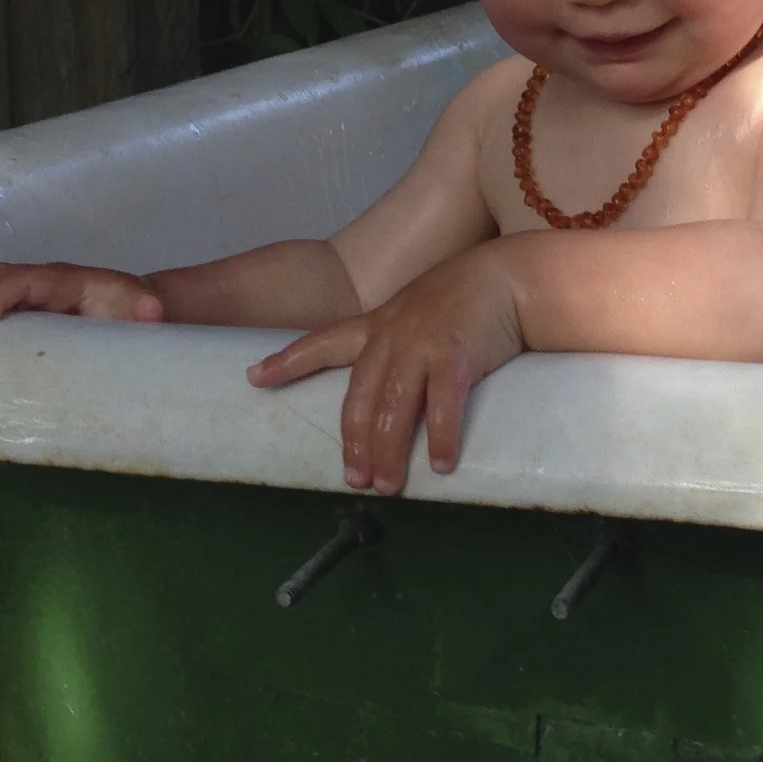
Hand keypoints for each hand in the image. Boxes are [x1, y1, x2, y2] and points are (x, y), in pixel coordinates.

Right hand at [0, 261, 165, 327]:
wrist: (137, 305)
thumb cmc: (135, 314)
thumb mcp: (144, 312)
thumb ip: (144, 311)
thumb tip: (152, 312)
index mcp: (71, 281)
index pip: (29, 282)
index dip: (3, 297)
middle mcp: (46, 276)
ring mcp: (31, 284)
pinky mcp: (21, 297)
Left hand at [245, 246, 523, 493]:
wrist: (508, 276)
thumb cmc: (467, 300)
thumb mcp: (418, 314)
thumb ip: (398, 344)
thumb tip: (389, 393)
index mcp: (378, 324)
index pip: (324, 342)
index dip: (288, 361)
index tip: (254, 377)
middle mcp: (391, 334)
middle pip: (360, 397)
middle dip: (354, 442)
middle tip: (354, 479)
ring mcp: (422, 344)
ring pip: (393, 408)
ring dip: (388, 450)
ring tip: (387, 485)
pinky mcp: (456, 355)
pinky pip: (442, 405)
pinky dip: (440, 437)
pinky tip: (441, 464)